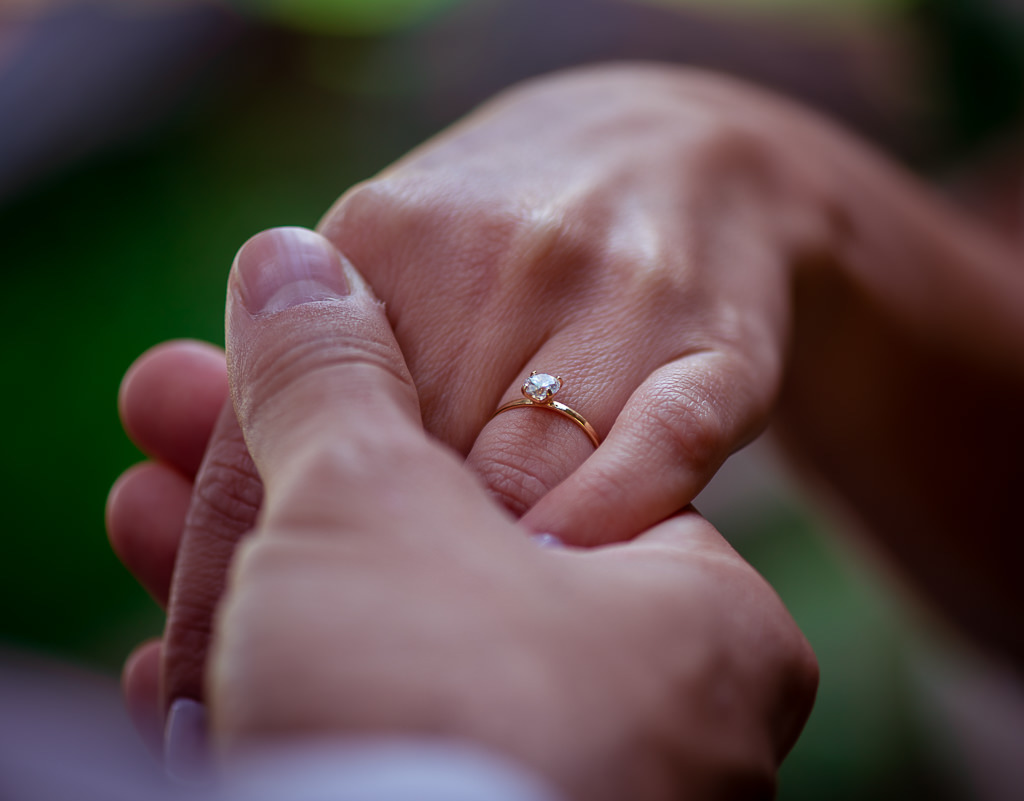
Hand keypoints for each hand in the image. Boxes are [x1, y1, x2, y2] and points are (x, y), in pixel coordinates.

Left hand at [110, 63, 837, 707]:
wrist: (688, 160)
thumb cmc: (509, 242)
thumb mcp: (398, 266)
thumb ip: (299, 374)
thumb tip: (154, 502)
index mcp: (384, 239)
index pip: (280, 427)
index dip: (228, 565)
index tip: (206, 673)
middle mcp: (490, 261)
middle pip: (398, 465)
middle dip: (345, 594)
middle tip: (305, 693)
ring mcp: (611, 300)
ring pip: (523, 471)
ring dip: (472, 583)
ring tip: (432, 671)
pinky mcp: (715, 347)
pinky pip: (659, 451)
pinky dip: (607, 528)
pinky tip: (569, 586)